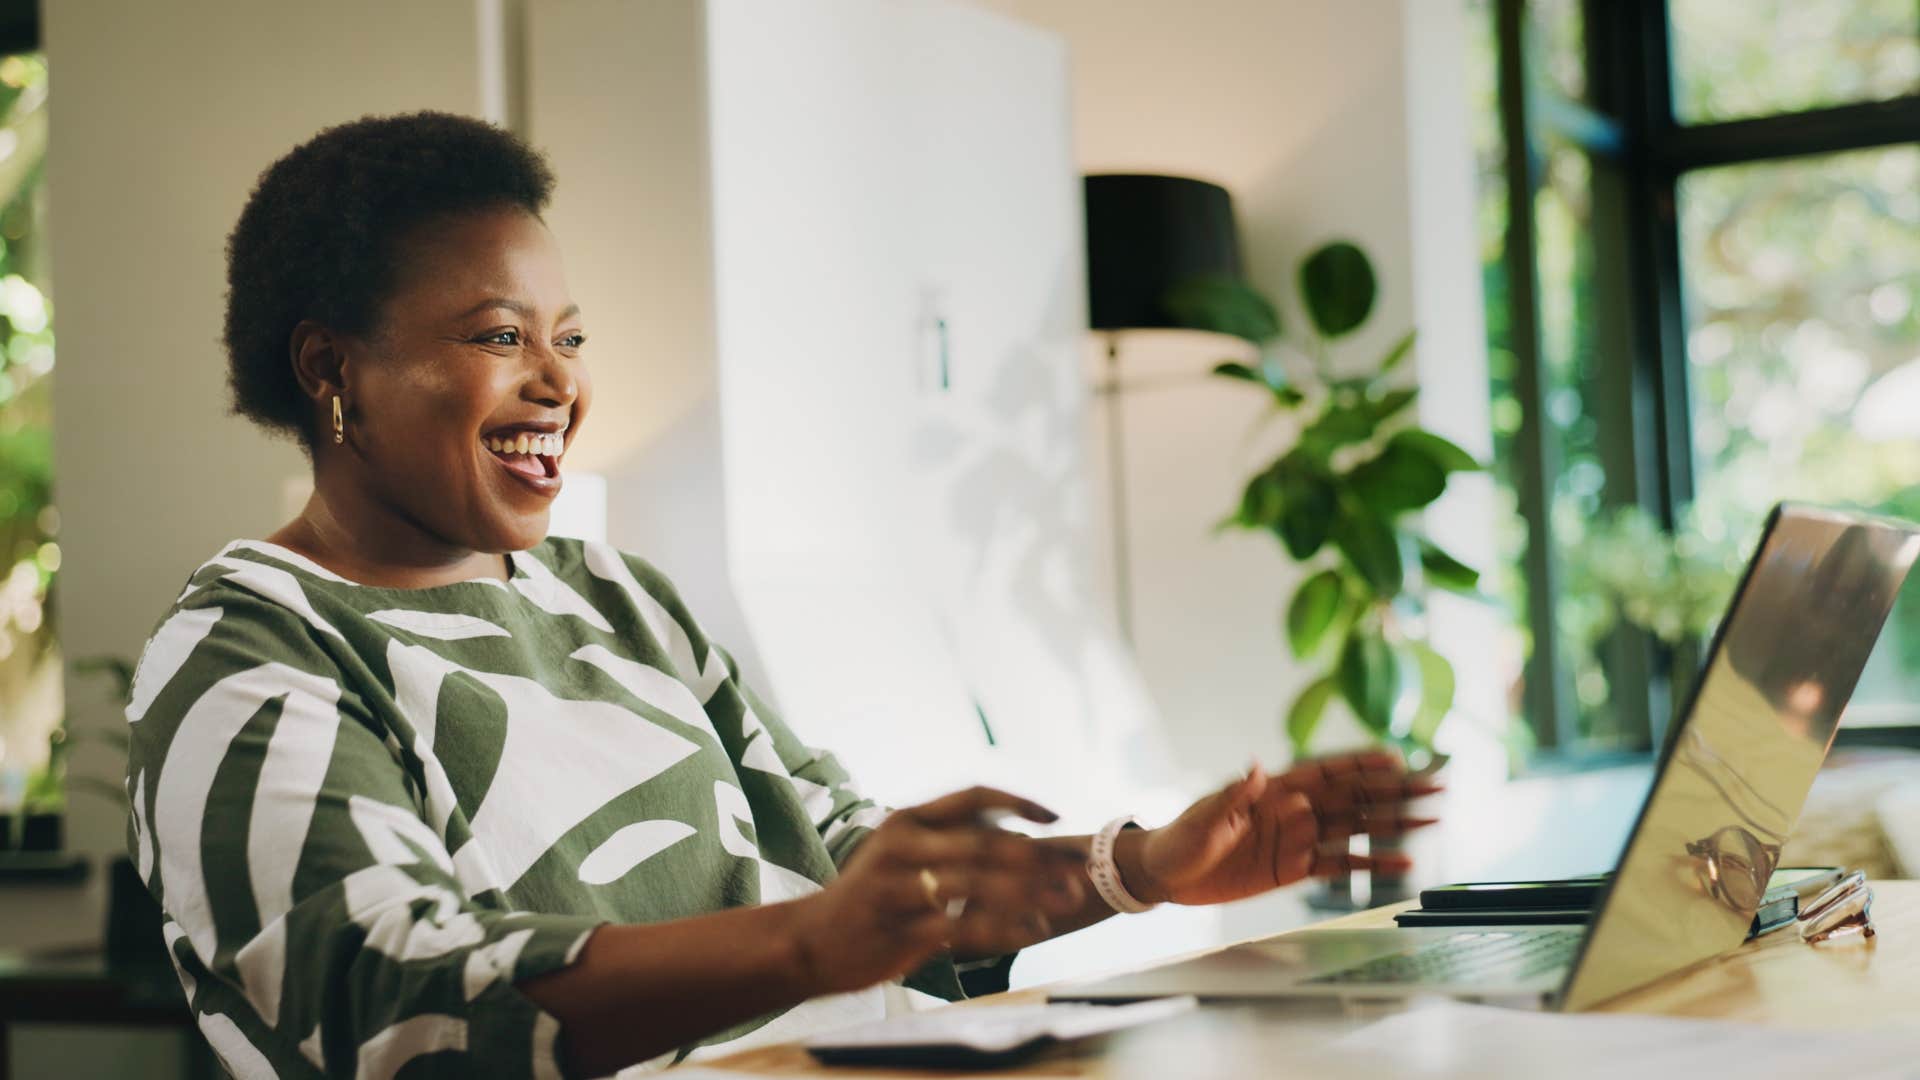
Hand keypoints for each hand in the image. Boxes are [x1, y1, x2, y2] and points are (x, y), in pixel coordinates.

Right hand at [787, 786, 1087, 994]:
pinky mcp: (899, 929)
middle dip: (1038, 856)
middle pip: (985, 841)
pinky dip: (1003, 928)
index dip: (1019, 802)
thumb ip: (948, 842)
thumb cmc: (866, 899)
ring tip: (1066, 902)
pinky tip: (1031, 932)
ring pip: (978, 882)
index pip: (974, 796)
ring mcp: (899, 886)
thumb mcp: (898, 854)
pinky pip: (963, 926)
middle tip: (1077, 871)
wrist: (808, 942)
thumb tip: (1011, 836)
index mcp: (908, 821)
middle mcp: (903, 844)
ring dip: (1029, 891)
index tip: (1056, 817)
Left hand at [1128, 751, 1440, 906]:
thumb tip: (1258, 768)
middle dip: (1394, 790)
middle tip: (1435, 784)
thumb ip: (1235, 796)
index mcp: (1273, 789)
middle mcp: (1293, 810)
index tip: (1395, 757)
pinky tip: (1400, 863)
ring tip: (1430, 819)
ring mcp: (1298, 839)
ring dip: (1393, 824)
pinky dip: (1370, 863)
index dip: (1359, 764)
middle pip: (1353, 798)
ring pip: (1356, 828)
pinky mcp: (1294, 869)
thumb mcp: (1205, 817)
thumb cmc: (1181, 839)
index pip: (1325, 772)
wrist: (1167, 875)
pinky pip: (1340, 865)